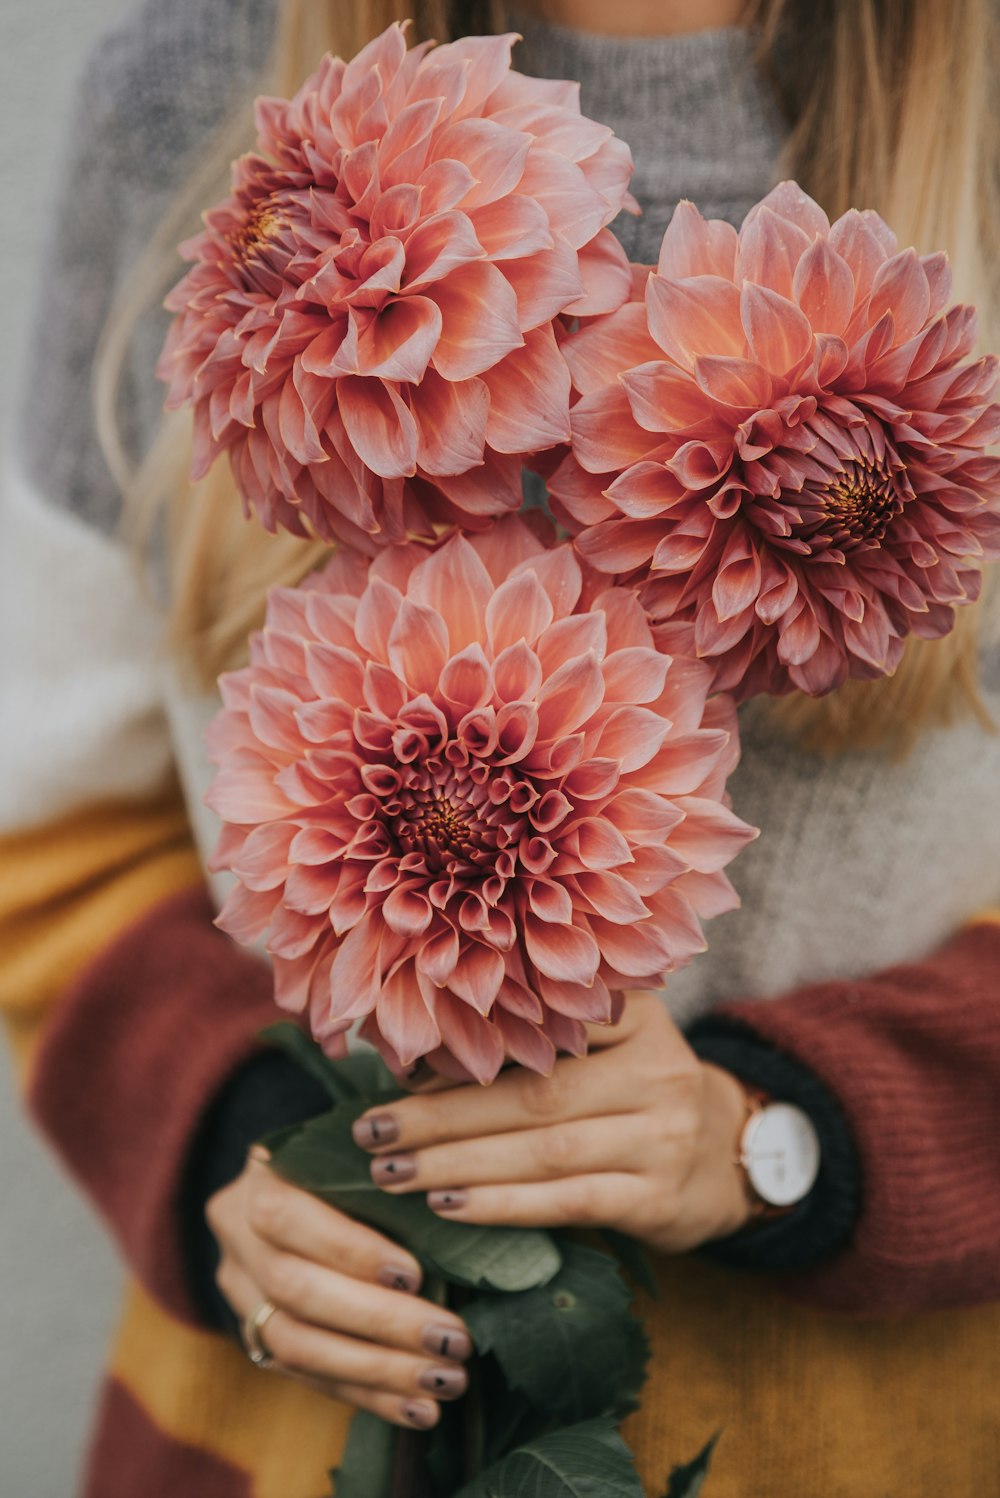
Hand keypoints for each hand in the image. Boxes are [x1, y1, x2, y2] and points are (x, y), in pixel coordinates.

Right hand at [207, 1147, 471, 1428]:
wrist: (296, 1186)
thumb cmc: (351, 1160)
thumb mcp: (356, 1149)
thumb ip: (383, 1172)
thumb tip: (448, 1208)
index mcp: (259, 1179)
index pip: (287, 1218)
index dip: (348, 1250)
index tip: (415, 1276)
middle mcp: (237, 1238)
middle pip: (295, 1291)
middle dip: (379, 1323)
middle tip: (451, 1341)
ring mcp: (240, 1293)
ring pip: (295, 1345)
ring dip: (377, 1371)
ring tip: (442, 1383)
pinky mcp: (256, 1339)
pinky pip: (307, 1378)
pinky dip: (367, 1396)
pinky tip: (417, 1409)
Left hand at [352, 992, 751, 1253]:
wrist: (730, 1152)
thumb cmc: (632, 1088)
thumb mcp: (603, 1043)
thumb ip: (531, 1041)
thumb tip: (413, 1063)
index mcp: (634, 1011)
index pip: (538, 1024)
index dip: (464, 1046)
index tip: (396, 1067)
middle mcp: (656, 1066)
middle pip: (533, 1092)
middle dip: (441, 1115)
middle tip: (371, 1129)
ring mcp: (664, 1133)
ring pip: (545, 1149)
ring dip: (458, 1163)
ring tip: (392, 1171)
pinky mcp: (660, 1196)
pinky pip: (569, 1200)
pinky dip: (502, 1204)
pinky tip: (449, 1206)